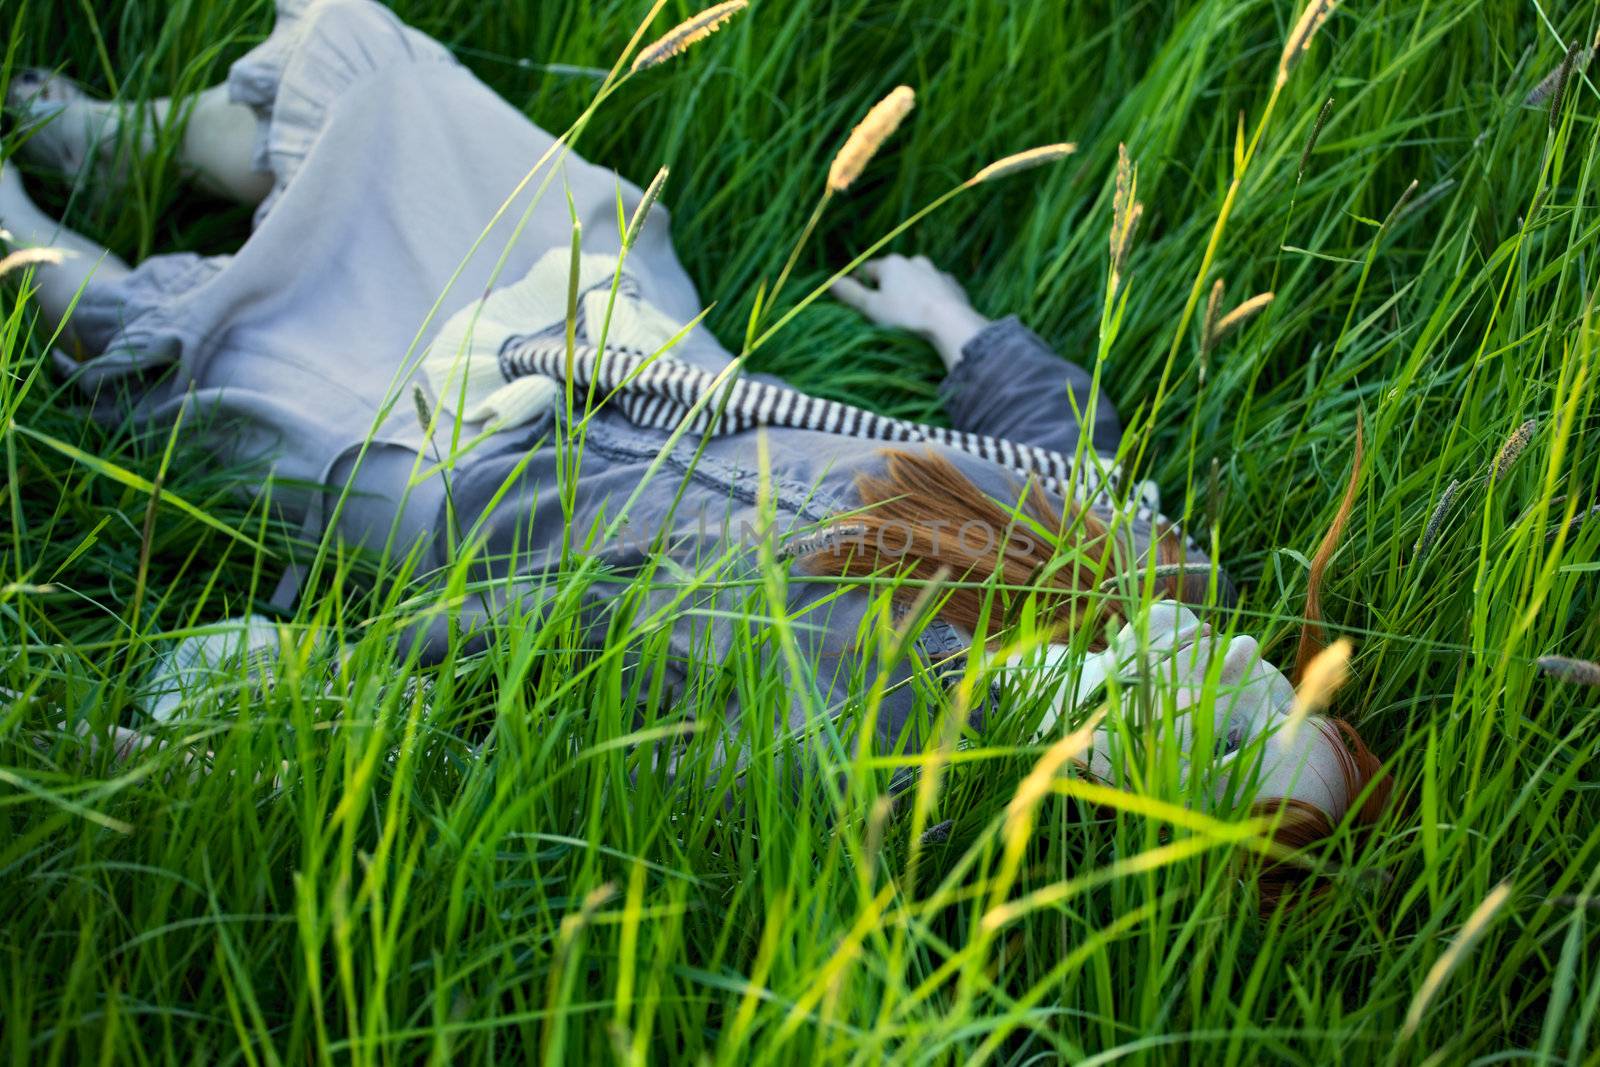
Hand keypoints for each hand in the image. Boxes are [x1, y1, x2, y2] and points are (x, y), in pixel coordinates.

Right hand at [830, 254, 992, 369]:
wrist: (950, 323)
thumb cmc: (905, 316)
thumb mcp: (871, 307)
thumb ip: (851, 293)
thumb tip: (830, 281)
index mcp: (891, 263)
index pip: (867, 270)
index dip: (859, 284)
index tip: (858, 299)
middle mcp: (914, 261)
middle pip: (894, 273)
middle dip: (888, 287)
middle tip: (885, 311)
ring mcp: (936, 272)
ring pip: (917, 280)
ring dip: (911, 291)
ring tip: (909, 314)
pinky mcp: (953, 286)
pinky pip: (937, 289)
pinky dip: (931, 298)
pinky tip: (930, 314)